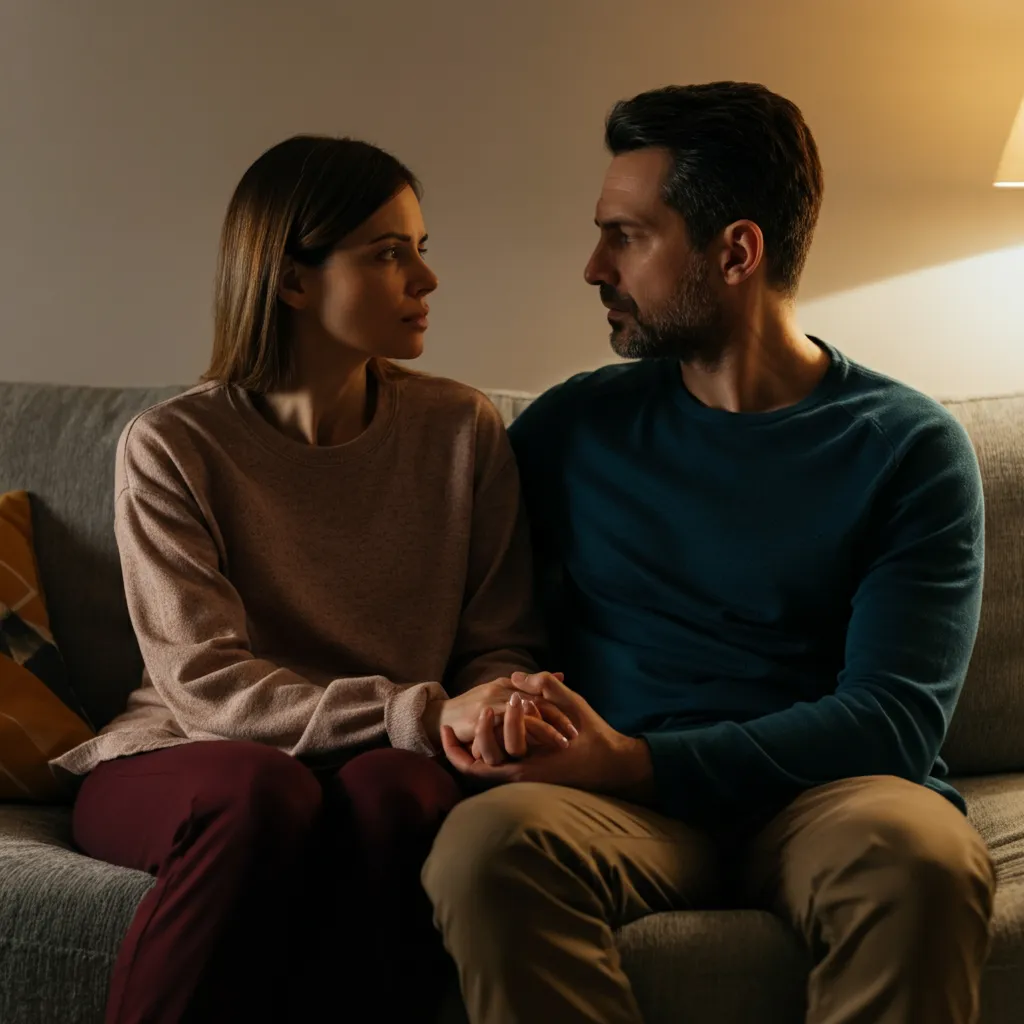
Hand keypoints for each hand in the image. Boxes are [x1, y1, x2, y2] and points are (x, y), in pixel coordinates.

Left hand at [442, 672, 655, 802]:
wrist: (615, 766)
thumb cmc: (595, 737)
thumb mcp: (572, 706)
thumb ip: (545, 687)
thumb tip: (517, 676)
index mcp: (524, 768)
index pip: (474, 767)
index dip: (454, 750)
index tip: (445, 730)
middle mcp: (521, 780)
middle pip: (474, 774)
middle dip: (458, 751)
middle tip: (450, 728)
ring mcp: (527, 780)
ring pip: (487, 772)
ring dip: (474, 752)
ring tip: (466, 729)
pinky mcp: (533, 777)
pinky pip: (501, 770)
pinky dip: (491, 754)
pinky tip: (492, 735)